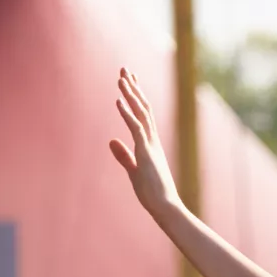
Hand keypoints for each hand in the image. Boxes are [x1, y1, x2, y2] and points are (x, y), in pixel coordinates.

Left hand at [108, 70, 179, 213]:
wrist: (165, 206)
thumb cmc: (152, 192)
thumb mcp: (133, 170)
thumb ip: (123, 154)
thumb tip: (111, 140)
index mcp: (150, 143)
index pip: (142, 115)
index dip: (135, 97)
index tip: (130, 81)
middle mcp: (152, 140)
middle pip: (143, 108)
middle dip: (134, 88)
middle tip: (126, 70)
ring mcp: (150, 144)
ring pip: (140, 113)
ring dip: (130, 95)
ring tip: (122, 78)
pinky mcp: (146, 151)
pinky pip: (135, 128)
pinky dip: (127, 113)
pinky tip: (118, 100)